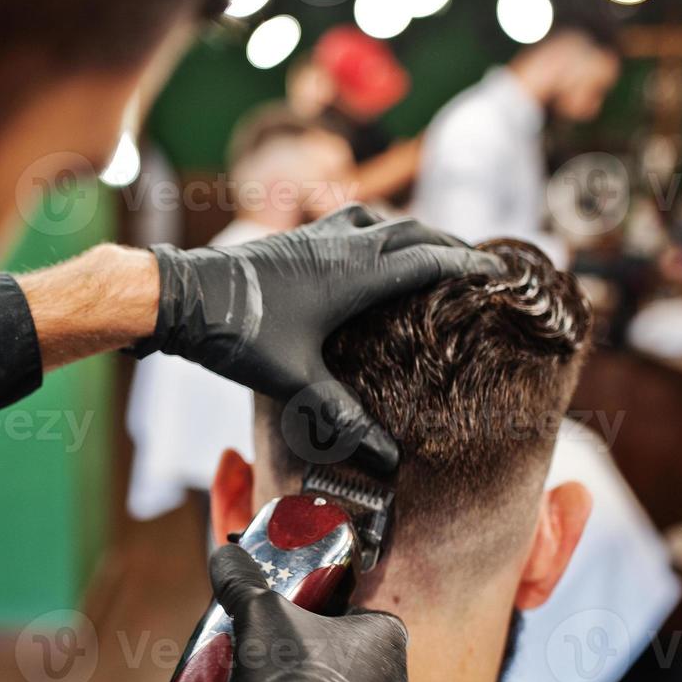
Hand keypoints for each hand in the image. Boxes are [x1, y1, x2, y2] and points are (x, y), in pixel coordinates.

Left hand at [139, 207, 499, 471]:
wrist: (181, 296)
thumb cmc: (238, 335)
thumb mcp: (293, 382)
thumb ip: (341, 418)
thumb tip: (387, 460)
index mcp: (353, 273)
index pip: (428, 260)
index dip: (468, 264)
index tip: (500, 272)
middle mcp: (340, 245)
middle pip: (411, 232)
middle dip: (448, 245)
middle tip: (477, 263)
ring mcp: (315, 238)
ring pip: (378, 221)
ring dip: (410, 232)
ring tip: (430, 252)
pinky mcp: (293, 241)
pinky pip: (348, 224)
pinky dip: (374, 232)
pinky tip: (368, 252)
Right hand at [210, 543, 413, 681]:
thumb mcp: (260, 616)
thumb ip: (243, 582)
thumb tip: (225, 555)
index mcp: (388, 637)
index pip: (347, 610)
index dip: (309, 613)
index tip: (278, 619)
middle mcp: (398, 681)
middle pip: (339, 653)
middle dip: (303, 654)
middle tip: (266, 653)